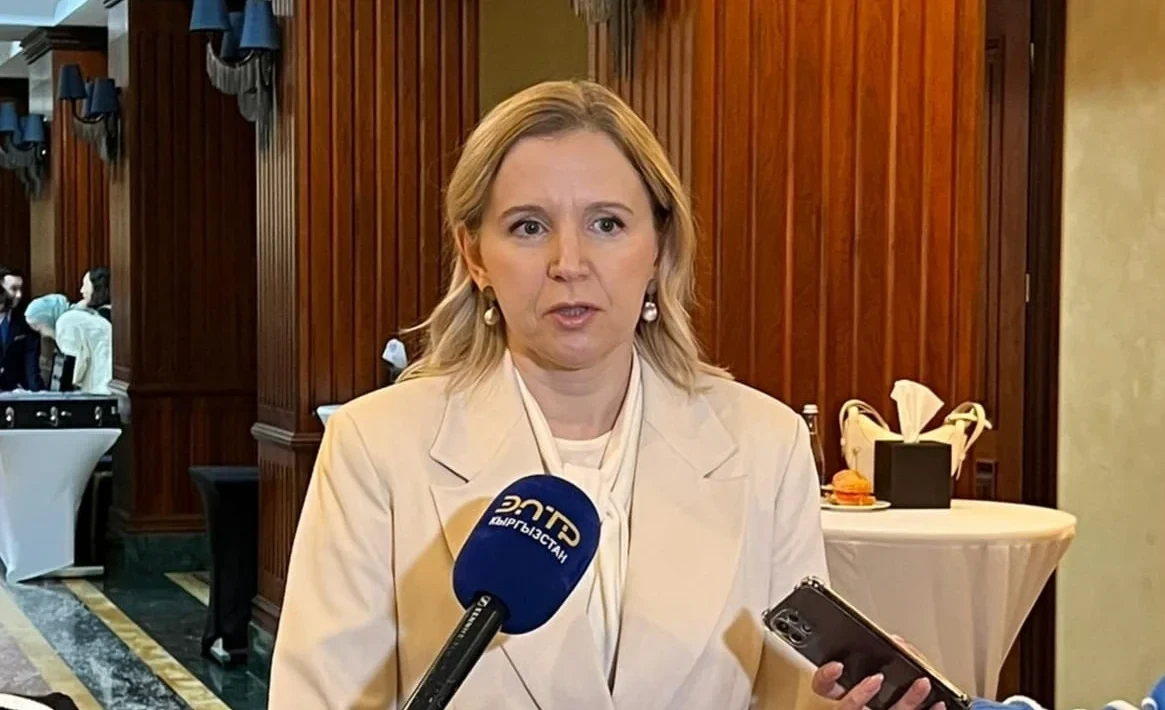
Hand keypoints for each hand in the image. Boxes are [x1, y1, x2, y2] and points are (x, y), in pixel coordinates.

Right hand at [810, 636, 943, 709]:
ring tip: (921, 683)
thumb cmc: (872, 695)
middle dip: (861, 693)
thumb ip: (872, 658)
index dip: (826, 676)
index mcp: (843, 697)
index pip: (823, 688)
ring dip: (908, 699)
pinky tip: (939, 702)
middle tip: (877, 678)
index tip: (837, 665)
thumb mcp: (862, 675)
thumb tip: (896, 641)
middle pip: (849, 707)